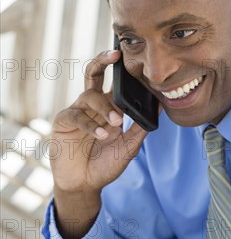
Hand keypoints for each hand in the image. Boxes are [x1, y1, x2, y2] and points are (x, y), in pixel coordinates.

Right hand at [50, 49, 147, 193]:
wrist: (84, 185)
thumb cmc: (105, 165)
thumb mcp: (128, 147)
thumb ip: (141, 128)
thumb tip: (160, 107)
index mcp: (108, 108)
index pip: (115, 83)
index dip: (124, 73)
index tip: (138, 65)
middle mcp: (92, 105)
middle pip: (94, 73)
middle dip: (103, 59)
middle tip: (116, 54)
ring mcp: (77, 112)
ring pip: (89, 95)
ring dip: (104, 107)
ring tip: (116, 123)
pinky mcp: (63, 122)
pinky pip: (76, 116)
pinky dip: (90, 124)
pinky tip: (102, 134)